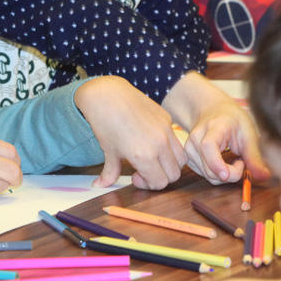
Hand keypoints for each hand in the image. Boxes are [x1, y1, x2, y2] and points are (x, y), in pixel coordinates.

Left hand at [74, 75, 185, 189]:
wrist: (107, 95)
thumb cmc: (105, 124)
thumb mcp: (108, 152)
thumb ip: (110, 173)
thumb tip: (99, 185)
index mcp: (144, 156)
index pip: (160, 183)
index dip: (148, 184)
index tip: (135, 176)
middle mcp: (160, 144)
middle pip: (174, 174)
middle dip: (160, 176)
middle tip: (143, 169)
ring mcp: (166, 130)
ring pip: (181, 158)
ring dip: (169, 163)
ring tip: (151, 157)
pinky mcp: (167, 118)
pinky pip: (176, 139)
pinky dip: (168, 146)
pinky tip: (149, 140)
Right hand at [162, 73, 265, 183]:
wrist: (212, 110)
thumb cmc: (232, 119)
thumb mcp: (248, 133)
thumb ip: (254, 157)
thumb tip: (265, 177)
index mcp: (212, 128)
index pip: (208, 147)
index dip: (218, 164)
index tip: (237, 170)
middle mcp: (196, 139)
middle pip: (210, 169)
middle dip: (231, 174)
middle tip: (242, 161)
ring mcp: (189, 150)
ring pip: (208, 176)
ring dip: (225, 175)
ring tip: (232, 159)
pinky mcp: (188, 159)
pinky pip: (205, 175)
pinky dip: (217, 174)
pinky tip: (222, 162)